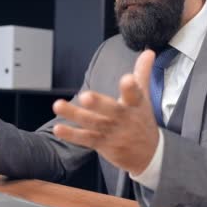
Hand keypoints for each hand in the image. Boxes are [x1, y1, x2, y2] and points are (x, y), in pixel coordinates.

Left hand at [52, 50, 158, 175]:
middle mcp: (123, 118)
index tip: (127, 79)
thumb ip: (142, 73)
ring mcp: (112, 132)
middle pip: (111, 110)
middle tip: (85, 96)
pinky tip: (58, 128)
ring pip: (92, 122)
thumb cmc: (142, 120)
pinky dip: (72, 135)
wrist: (148, 155)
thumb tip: (148, 51)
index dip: (131, 87)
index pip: (135, 94)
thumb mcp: (144, 97)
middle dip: (98, 104)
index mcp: (135, 104)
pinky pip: (85, 138)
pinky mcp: (102, 143)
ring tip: (58, 105)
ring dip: (75, 115)